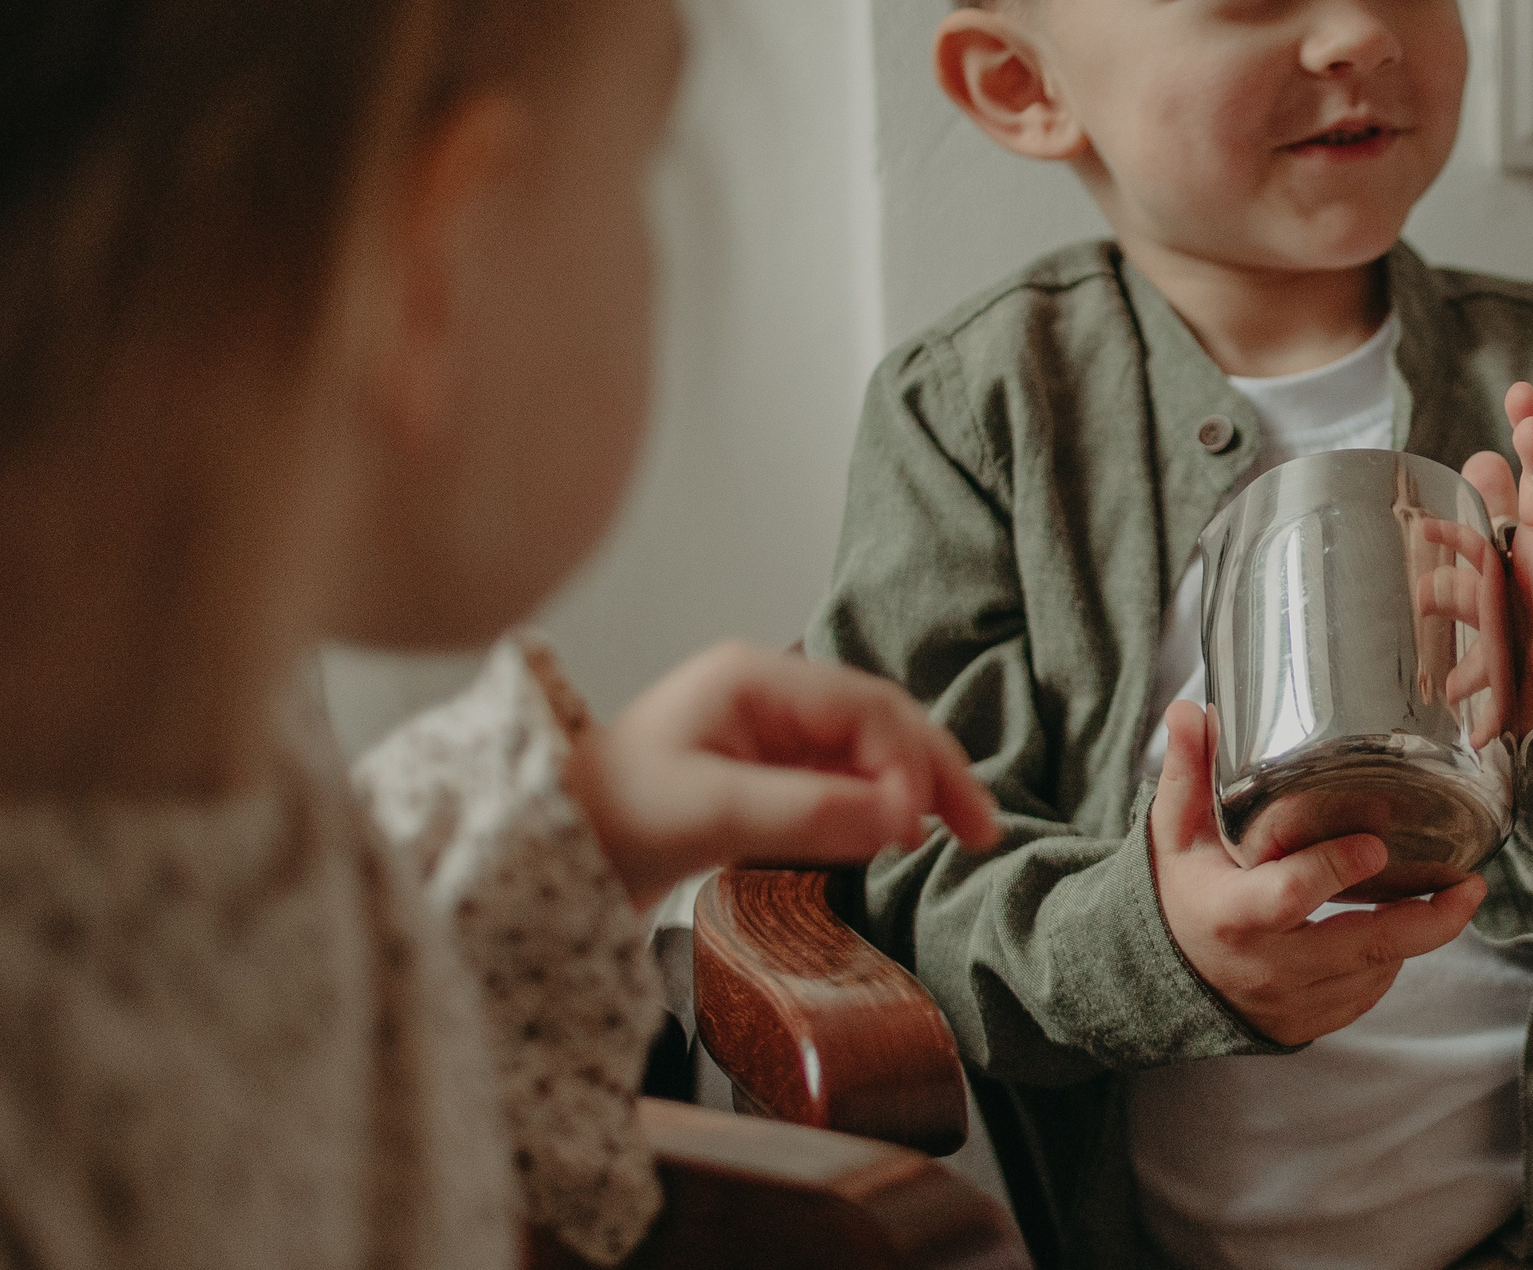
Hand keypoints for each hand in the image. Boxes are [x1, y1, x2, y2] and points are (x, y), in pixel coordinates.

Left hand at [560, 641, 1000, 909]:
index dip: (905, 762)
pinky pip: (847, 783)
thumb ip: (806, 813)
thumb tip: (901, 819)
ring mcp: (774, 734)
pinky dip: (884, 807)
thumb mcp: (708, 813)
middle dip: (935, 769)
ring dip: (919, 788)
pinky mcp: (771, 775)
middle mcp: (773, 696)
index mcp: (756, 679)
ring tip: (966, 833)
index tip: (917, 827)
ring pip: (873, 753)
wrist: (549, 852)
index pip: (864, 707)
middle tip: (982, 828)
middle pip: (881, 722)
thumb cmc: (610, 818)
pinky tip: (907, 835)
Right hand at [1147, 698, 1486, 1044]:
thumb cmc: (1180, 896)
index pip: (1289, 894)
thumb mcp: (1175, 835)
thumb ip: (1187, 773)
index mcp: (1232, 914)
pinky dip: (1390, 963)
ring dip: (1414, 936)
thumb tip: (1188, 710)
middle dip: (1425, 920)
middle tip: (1470, 886)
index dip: (1336, 870)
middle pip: (1362, 948)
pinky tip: (1402, 928)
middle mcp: (1266, 967)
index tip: (1377, 844)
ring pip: (1374, 973)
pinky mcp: (1308, 1025)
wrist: (1164, 983)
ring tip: (1451, 897)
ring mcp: (1291, 1004)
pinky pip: (1367, 996)